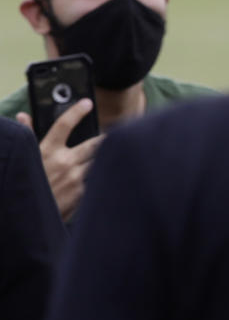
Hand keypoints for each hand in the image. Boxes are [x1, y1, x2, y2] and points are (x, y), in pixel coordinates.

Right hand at [17, 99, 104, 220]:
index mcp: (47, 151)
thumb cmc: (27, 183)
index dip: (76, 111)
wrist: (28, 216)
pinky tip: (108, 171)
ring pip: (98, 160)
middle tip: (114, 132)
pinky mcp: (82, 192)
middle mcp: (64, 162)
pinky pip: (97, 178)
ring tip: (115, 151)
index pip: (64, 124)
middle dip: (106, 137)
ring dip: (105, 156)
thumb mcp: (26, 158)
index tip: (87, 103)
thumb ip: (27, 136)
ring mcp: (75, 177)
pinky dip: (101, 173)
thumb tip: (22, 116)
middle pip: (94, 143)